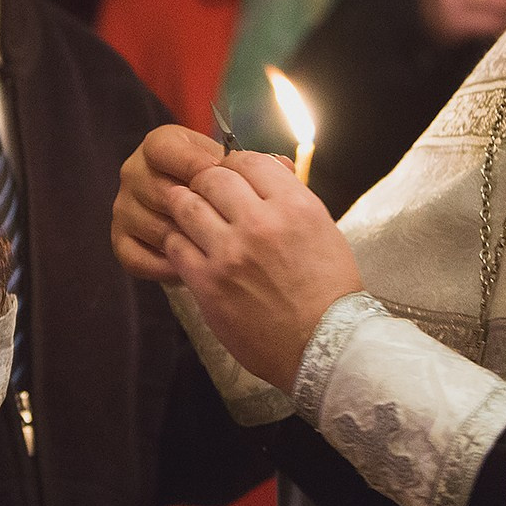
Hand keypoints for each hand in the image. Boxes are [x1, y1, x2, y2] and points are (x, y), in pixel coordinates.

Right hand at [112, 125, 224, 281]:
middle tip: (224, 223)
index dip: (193, 163)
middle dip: (197, 211)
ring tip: (212, 246)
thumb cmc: (217, 183)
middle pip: (162, 193)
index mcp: (157, 145)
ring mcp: (123, 207)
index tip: (222, 179)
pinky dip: (164, 267)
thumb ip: (225, 164)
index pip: (163, 149)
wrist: (207, 209)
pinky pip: (137, 259)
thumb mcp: (224, 162)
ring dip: (186, 241)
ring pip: (155, 229)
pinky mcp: (120, 239)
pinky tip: (189, 266)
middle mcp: (133, 172)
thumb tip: (230, 173)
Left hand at [162, 150, 363, 391]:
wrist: (324, 346)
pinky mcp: (208, 283)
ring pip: (187, 206)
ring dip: (185, 205)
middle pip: (212, 178)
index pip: (249, 160)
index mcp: (294, 206)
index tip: (231, 174)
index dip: (235, 164)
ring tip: (189, 213)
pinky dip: (177, 240)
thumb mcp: (323, 230)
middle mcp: (260, 223)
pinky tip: (187, 246)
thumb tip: (266, 171)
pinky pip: (176, 245)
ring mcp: (230, 253)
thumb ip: (290, 199)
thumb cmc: (330, 291)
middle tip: (206, 193)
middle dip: (206, 182)